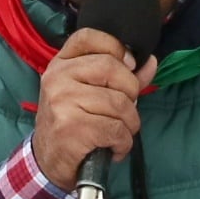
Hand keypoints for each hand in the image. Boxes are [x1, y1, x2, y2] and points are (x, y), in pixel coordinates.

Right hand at [26, 30, 146, 188]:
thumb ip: (122, 77)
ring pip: (119, 103)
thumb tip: (150, 62)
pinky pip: (116, 129)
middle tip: (125, 110)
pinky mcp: (71, 128)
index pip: (90, 37)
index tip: (128, 67)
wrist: (49, 161)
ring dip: (129, 124)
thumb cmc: (73, 123)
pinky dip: (123, 143)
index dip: (116, 48)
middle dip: (130, 92)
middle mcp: (58, 78)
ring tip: (119, 134)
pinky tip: (114, 148)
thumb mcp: (90, 94)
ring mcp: (62, 102)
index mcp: (61, 64)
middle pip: (111, 68)